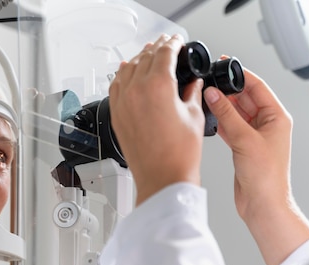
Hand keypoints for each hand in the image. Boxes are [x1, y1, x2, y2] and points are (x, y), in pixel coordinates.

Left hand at [109, 34, 205, 205]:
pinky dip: (122, 75)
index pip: (165, 53)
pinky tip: (126, 72)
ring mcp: (123, 103)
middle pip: (145, 57)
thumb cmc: (178, 155)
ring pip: (128, 69)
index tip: (178, 42)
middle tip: (166, 45)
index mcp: (158, 86)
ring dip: (139, 58)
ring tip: (148, 55)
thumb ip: (192, 92)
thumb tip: (192, 83)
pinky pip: (115, 86)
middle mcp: (136, 91)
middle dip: (158, 48)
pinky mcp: (116, 115)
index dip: (173, 43)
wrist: (162, 178)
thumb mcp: (194, 116)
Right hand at [204, 68, 308, 264]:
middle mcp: (267, 124)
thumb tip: (214, 94)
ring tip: (205, 99)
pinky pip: (230, 127)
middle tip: (209, 84)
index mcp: (277, 117)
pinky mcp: (243, 147)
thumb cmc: (266, 177)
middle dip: (227, 90)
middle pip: (245, 98)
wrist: (262, 204)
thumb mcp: (245, 140)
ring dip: (222, 106)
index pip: (257, 86)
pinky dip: (219, 121)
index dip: (240, 74)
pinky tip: (209, 117)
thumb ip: (227, 115)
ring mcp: (254, 136)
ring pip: (235, 112)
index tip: (225, 65)